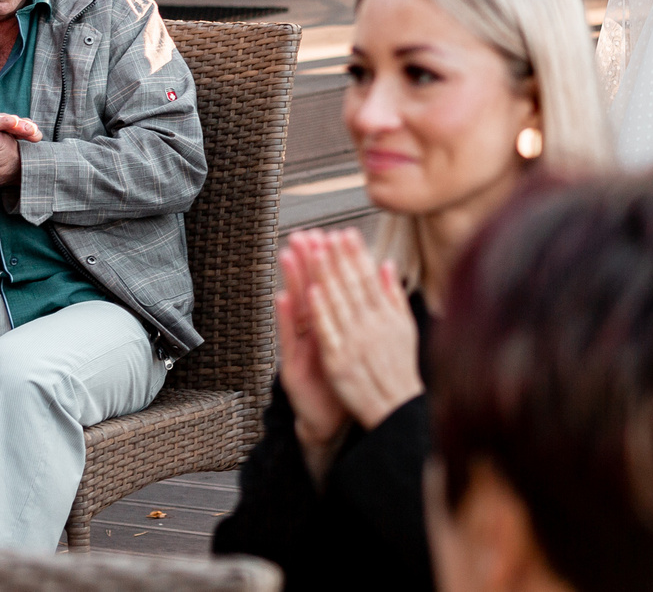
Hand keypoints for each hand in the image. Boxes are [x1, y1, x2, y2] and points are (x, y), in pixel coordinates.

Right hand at [275, 239, 348, 467]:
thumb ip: (358, 313)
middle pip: (310, 290)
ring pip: (296, 308)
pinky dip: (285, 318)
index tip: (326, 232)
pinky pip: (289, 339)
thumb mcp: (352, 342)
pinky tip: (282, 297)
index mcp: (332, 324)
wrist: (330, 420)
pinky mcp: (292, 366)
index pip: (330, 286)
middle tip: (302, 232)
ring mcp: (300, 348)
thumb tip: (370, 281)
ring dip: (292, 280)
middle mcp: (313, 332)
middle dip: (306, 261)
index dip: (328, 261)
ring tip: (288, 253)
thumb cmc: (344, 379)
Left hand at [298, 228, 422, 432]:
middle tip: (327, 233)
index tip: (346, 233)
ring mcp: (353, 343)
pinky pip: (327, 332)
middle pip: (351, 285)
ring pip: (336, 303)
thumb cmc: (399, 369)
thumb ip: (394, 295)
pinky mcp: (337, 361)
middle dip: (338, 257)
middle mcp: (371, 326)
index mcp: (386, 316)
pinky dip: (320, 312)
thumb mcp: (405, 328)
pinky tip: (311, 292)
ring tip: (315, 252)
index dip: (356, 254)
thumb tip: (388, 265)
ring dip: (325, 275)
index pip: (368, 277)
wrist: (394, 409)